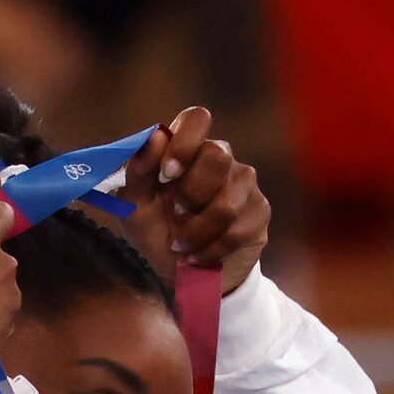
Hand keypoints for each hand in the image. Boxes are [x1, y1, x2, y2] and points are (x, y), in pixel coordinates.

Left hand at [126, 108, 271, 292]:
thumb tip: (155, 136)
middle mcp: (220, 159)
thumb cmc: (156, 232)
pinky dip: (211, 250)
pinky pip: (238, 229)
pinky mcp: (259, 212)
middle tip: (175, 216)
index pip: (197, 119)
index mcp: (188, 149)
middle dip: (192, 194)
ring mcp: (244, 184)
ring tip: (181, 246)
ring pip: (228, 202)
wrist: (181, 274)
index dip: (184, 143)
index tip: (166, 174)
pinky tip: (198, 257)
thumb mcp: (134, 206)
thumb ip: (138, 171)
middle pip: (218, 156)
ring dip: (197, 231)